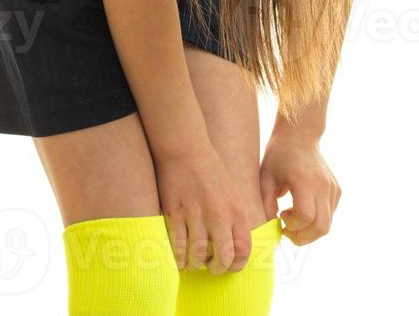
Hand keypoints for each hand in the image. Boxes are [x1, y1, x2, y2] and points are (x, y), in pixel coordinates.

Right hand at [153, 141, 254, 272]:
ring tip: (193, 262)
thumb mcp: (233, 192)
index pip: (243, 250)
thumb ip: (235, 218)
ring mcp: (196, 215)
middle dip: (217, 269)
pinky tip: (179, 258)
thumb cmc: (210, 171)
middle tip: (210, 268)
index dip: (237, 265)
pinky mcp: (174, 214)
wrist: (185, 148)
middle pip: (222, 259)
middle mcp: (219, 215)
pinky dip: (178, 259)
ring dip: (196, 265)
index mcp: (236, 210)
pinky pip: (177, 248)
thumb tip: (235, 246)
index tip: (229, 266)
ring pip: (198, 257)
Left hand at [260, 132, 340, 246]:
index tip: (280, 218)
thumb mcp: (265, 179)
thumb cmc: (278, 156)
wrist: (299, 136)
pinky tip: (302, 210)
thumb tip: (268, 230)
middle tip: (288, 231)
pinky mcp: (336, 190)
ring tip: (294, 219)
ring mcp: (332, 188)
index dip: (292, 226)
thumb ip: (265, 205)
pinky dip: (317, 221)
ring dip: (310, 231)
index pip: (306, 216)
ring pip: (328, 224)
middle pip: (321, 226)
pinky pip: (330, 215)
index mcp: (304, 181)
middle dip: (303, 237)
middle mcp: (322, 185)